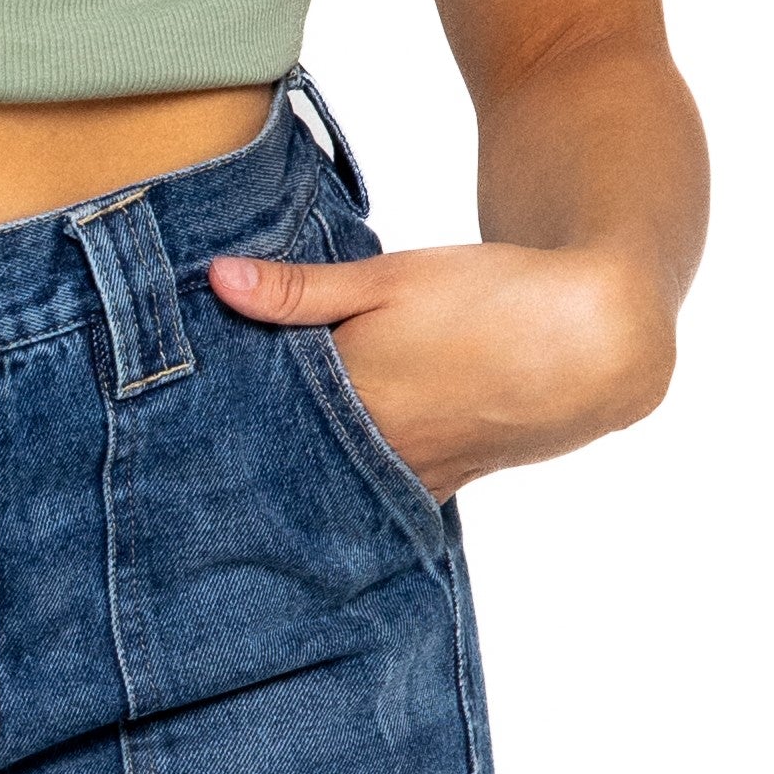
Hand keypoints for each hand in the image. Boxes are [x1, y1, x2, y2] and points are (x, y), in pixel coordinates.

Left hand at [204, 238, 673, 498]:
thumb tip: (217, 279)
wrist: (594, 339)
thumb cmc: (488, 297)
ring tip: (250, 468)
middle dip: (253, 455)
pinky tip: (328, 481)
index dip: (221, 418)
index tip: (178, 419)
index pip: (264, 422)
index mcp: (355, 402)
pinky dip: (355, 488)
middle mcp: (382, 453)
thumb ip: (301, 289)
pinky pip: (384, 495)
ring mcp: (419, 475)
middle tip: (192, 455)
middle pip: (297, 461)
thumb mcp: (391, 277)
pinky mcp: (450, 482)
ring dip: (306, 472)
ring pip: (340, 484)